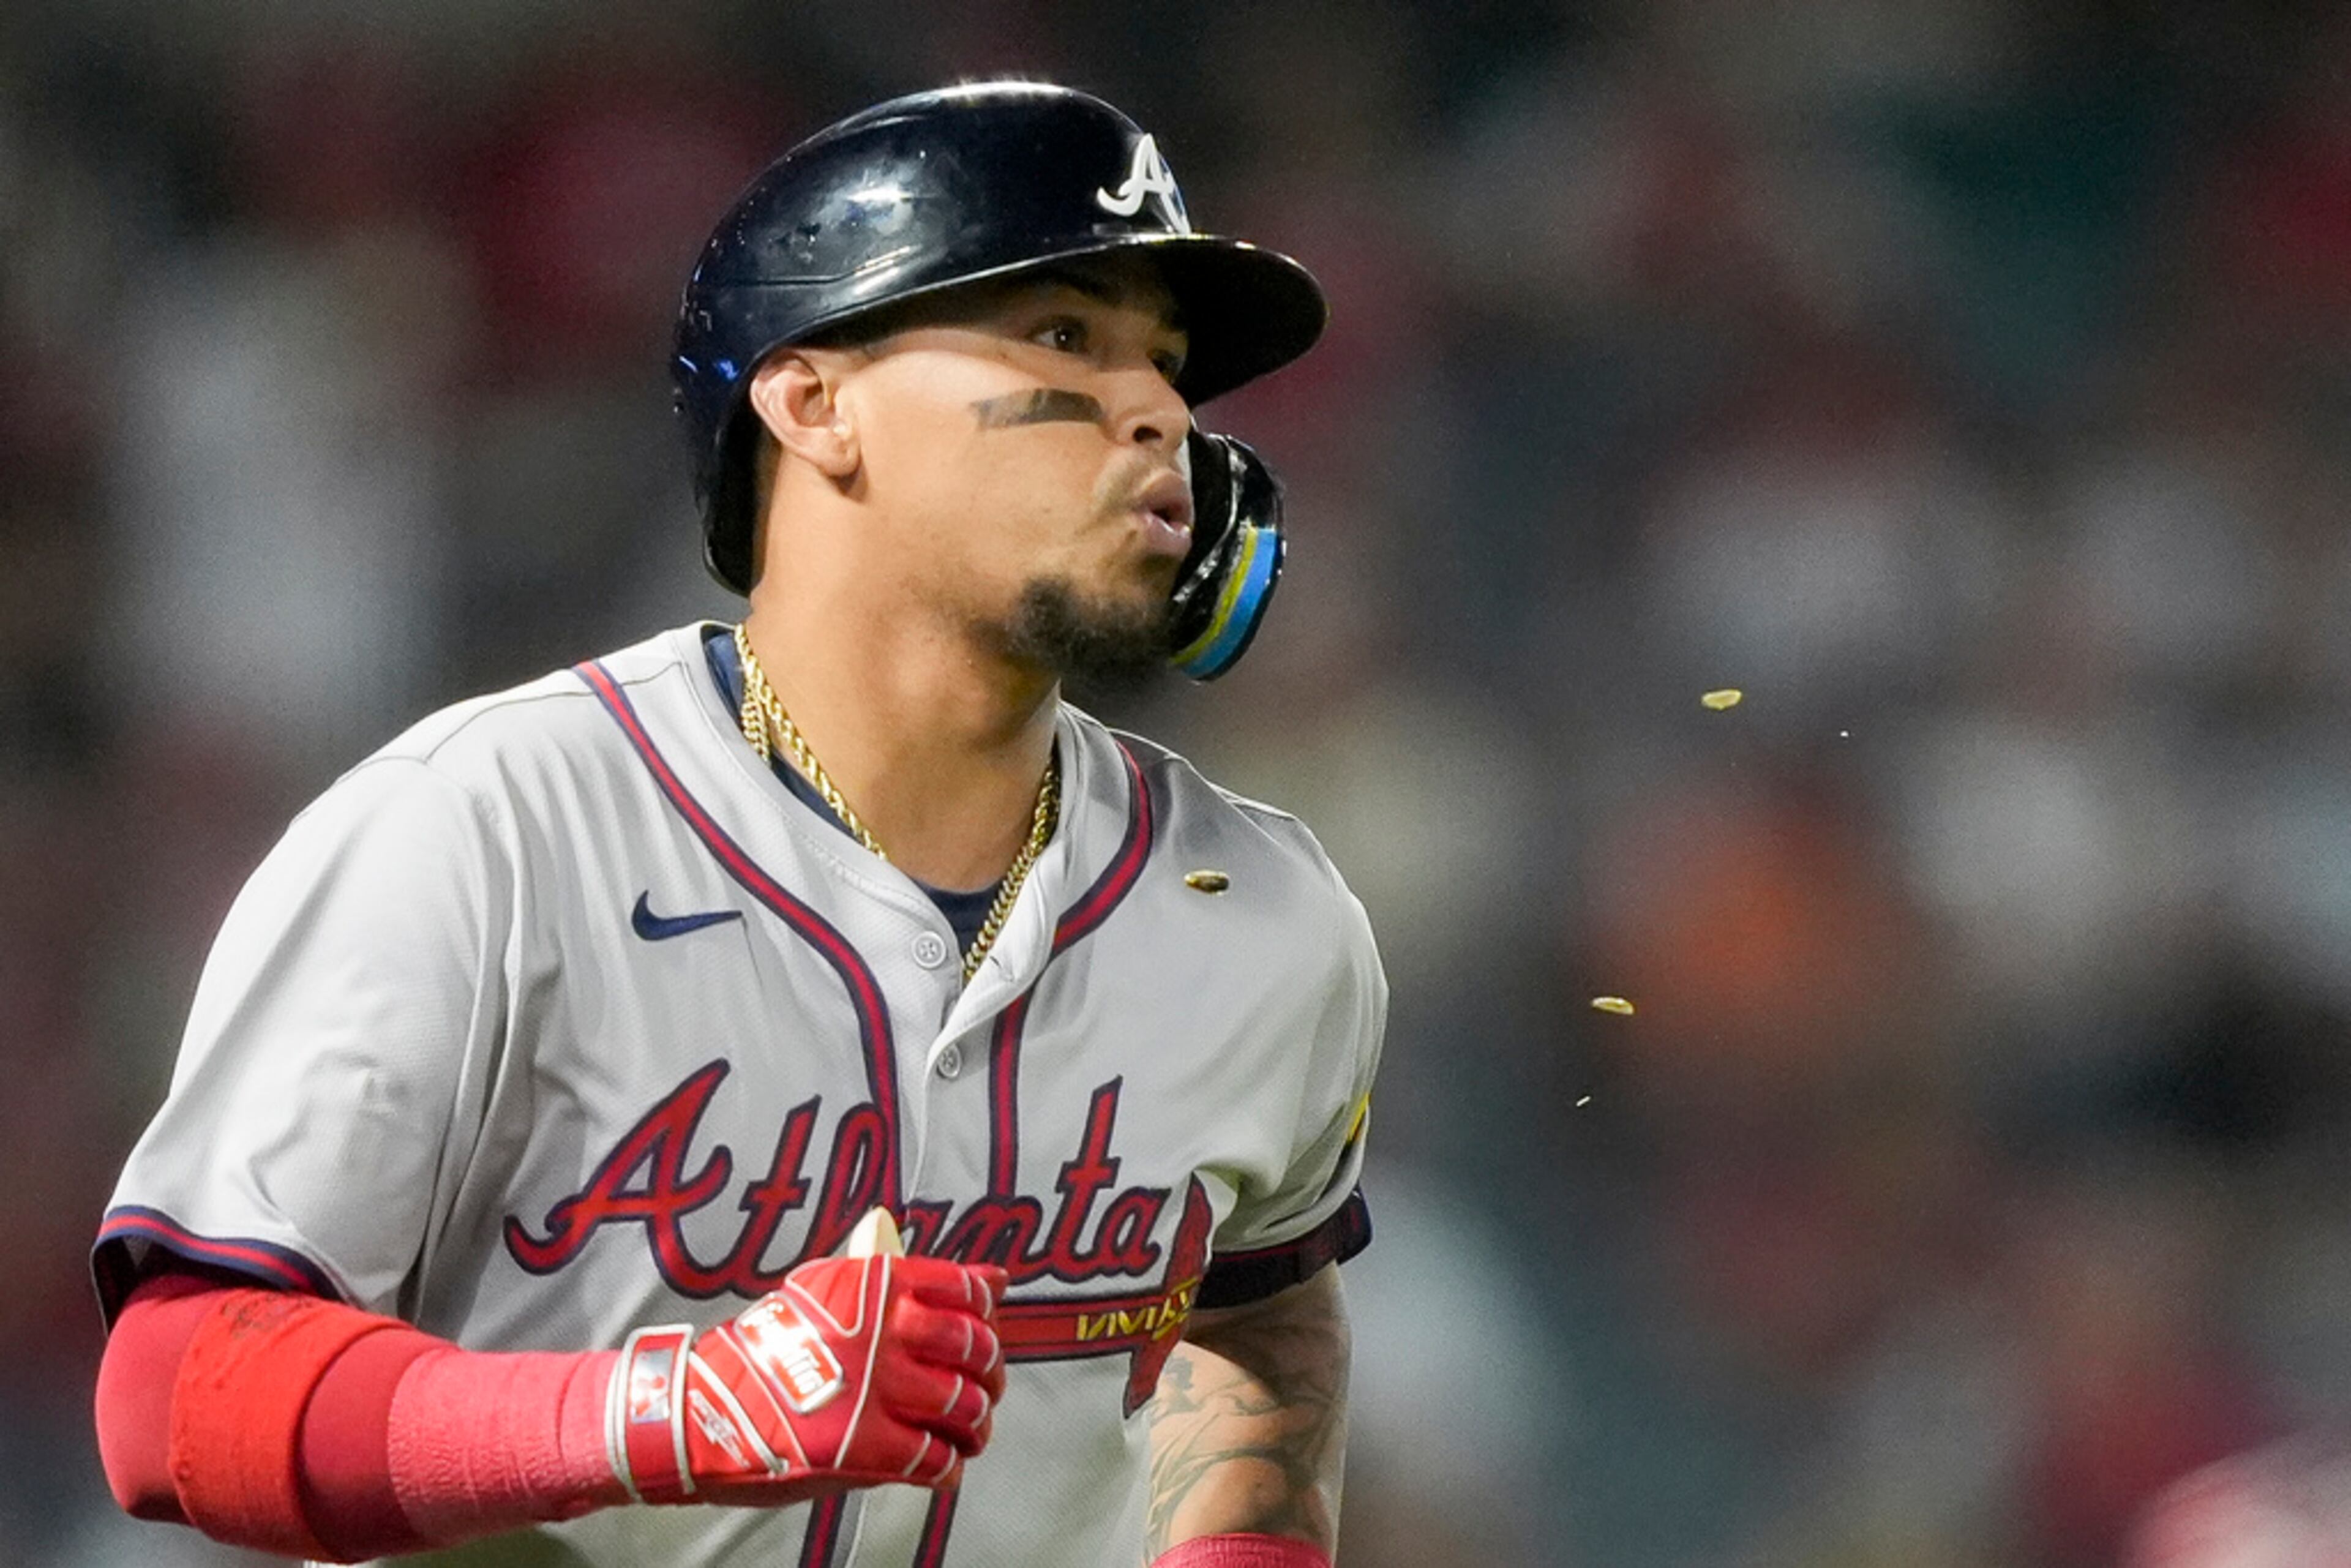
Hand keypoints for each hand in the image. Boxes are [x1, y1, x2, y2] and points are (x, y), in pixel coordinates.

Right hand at [607, 1212, 1007, 1504]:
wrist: (702, 1409)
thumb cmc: (767, 1348)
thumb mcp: (828, 1290)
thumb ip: (905, 1283)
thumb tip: (991, 1278)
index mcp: (879, 1286)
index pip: (967, 1292)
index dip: (987, 1316)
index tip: (983, 1332)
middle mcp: (887, 1333)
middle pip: (976, 1351)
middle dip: (990, 1374)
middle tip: (982, 1388)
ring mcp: (880, 1392)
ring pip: (964, 1407)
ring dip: (975, 1425)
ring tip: (965, 1433)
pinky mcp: (869, 1448)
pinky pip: (937, 1459)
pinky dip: (949, 1467)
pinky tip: (941, 1466)